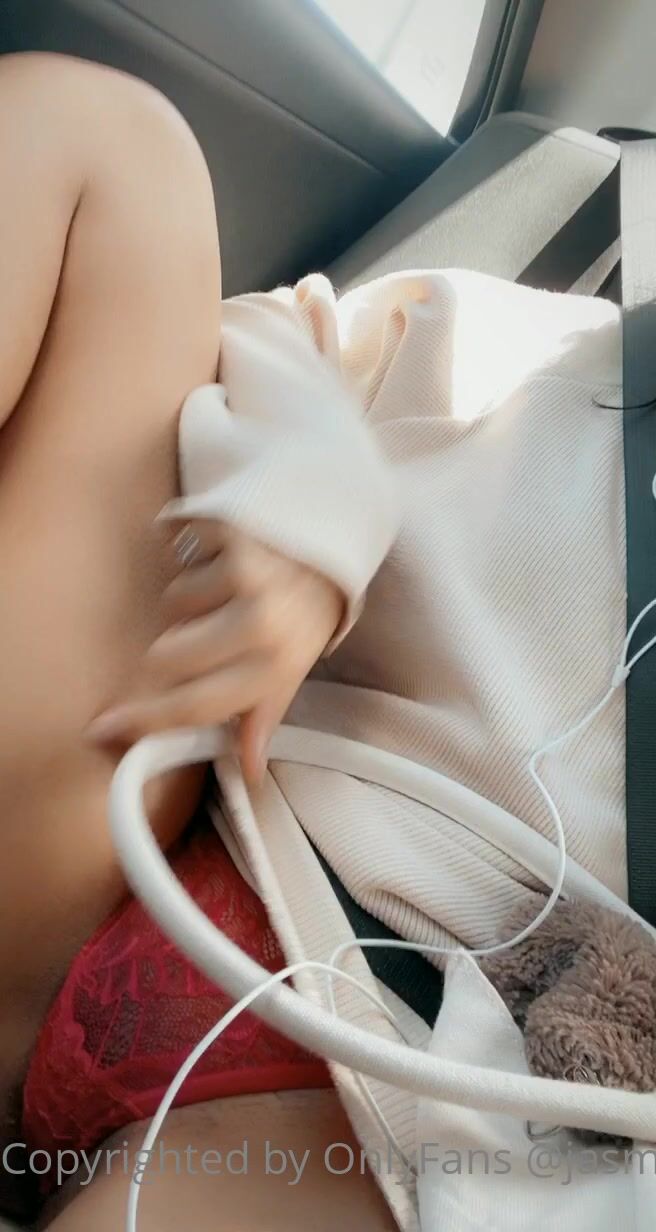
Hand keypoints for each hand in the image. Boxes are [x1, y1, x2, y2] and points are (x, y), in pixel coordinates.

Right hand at [87, 520, 343, 782]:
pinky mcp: (227, 529)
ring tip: (226, 591)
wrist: (334, 534)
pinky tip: (223, 558)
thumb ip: (262, 719)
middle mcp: (261, 621)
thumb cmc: (307, 609)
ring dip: (189, 601)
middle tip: (206, 635)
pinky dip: (193, 558)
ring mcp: (243, 571)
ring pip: (172, 602)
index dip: (146, 720)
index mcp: (276, 665)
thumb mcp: (293, 667)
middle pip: (165, 656)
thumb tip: (248, 774)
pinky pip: (178, 555)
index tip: (106, 728)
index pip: (196, 705)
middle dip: (173, 650)